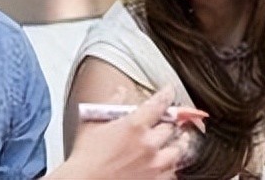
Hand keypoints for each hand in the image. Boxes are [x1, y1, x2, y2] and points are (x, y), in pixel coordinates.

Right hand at [47, 86, 189, 178]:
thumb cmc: (86, 158)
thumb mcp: (93, 123)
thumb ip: (110, 104)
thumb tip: (120, 92)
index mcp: (134, 126)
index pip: (159, 104)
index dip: (167, 95)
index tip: (169, 91)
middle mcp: (148, 144)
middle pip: (170, 128)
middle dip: (169, 123)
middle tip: (168, 122)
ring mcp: (153, 165)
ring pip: (177, 152)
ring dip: (178, 145)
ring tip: (179, 142)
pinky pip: (172, 173)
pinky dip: (171, 167)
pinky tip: (168, 165)